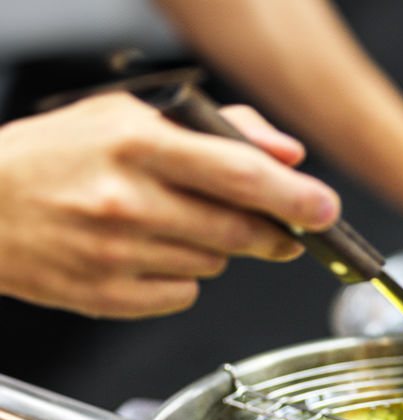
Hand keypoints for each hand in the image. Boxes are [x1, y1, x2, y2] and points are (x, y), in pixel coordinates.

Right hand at [0, 92, 340, 318]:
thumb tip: (287, 153)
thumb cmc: (53, 158)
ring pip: (215, 263)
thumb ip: (219, 129)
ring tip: (171, 225)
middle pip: (239, 231)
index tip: (327, 209)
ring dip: (216, 249)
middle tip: (282, 231)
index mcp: (134, 143)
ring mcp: (116, 253)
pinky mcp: (108, 295)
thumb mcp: (126, 117)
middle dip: (274, 234)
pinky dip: (181, 277)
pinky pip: (183, 294)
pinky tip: (147, 254)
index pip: (240, 174)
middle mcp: (127, 200)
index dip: (295, 196)